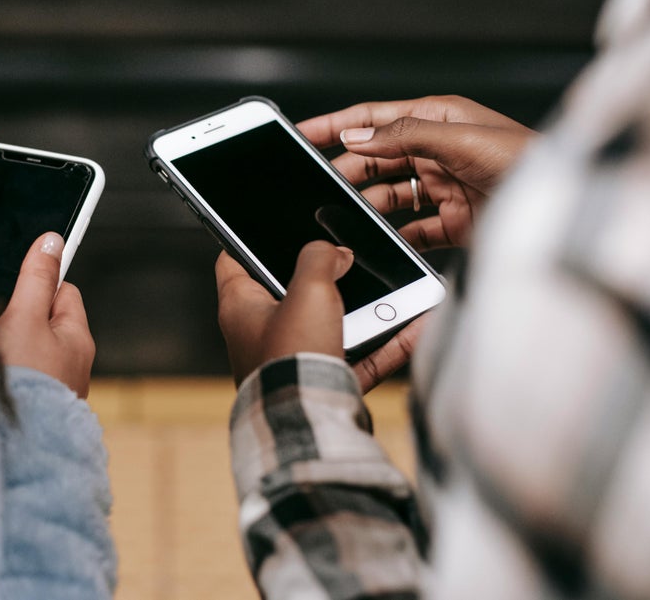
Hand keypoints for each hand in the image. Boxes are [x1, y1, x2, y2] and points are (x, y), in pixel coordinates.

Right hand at [0, 233, 95, 397]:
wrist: (14, 445)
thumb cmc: (23, 381)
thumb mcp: (24, 317)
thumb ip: (35, 278)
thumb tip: (52, 241)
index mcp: (77, 338)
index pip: (63, 291)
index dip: (37, 284)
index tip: (17, 286)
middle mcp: (72, 363)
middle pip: (43, 321)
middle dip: (18, 318)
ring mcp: (54, 387)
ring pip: (29, 350)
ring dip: (9, 347)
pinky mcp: (35, 406)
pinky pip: (20, 376)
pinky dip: (5, 373)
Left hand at [217, 244, 424, 390]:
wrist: (310, 423)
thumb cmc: (292, 358)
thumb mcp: (308, 289)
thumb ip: (319, 258)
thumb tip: (334, 253)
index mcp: (239, 307)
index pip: (233, 261)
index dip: (246, 239)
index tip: (265, 226)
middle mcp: (260, 334)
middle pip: (288, 291)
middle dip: (320, 275)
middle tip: (345, 256)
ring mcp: (292, 359)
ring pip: (331, 324)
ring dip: (362, 308)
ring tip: (392, 288)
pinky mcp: (322, 382)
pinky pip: (360, 356)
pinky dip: (386, 343)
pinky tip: (416, 325)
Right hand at [296, 95, 535, 249]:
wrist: (560, 209)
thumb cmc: (526, 161)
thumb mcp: (459, 139)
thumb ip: (404, 135)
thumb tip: (357, 137)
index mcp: (437, 119)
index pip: (374, 118)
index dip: (336, 124)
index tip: (302, 133)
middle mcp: (436, 150)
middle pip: (376, 159)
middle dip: (347, 170)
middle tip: (320, 186)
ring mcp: (443, 186)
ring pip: (389, 194)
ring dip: (367, 204)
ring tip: (345, 216)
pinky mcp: (452, 220)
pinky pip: (411, 228)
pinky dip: (393, 235)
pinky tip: (380, 241)